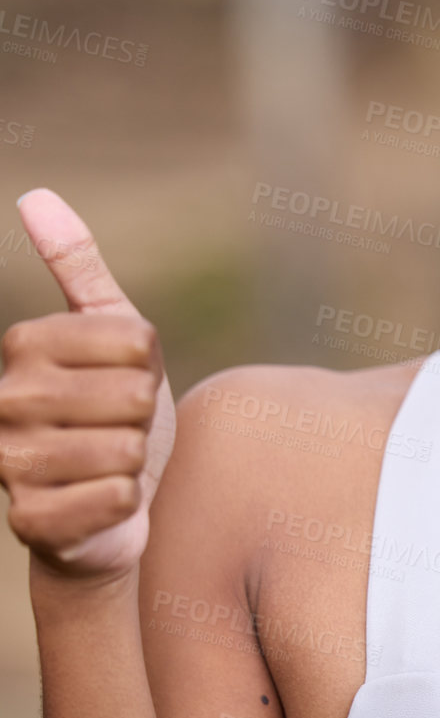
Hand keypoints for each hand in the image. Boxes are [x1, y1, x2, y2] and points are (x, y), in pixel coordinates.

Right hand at [0, 189, 176, 578]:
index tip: (121, 382)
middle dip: (143, 416)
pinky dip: (128, 502)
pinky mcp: (32, 521)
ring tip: (109, 465)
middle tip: (117, 429)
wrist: (105, 509)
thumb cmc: (110, 414)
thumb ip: (78, 267)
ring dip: (135, 462)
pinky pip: (120, 497)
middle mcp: (4, 401)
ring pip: (128, 448)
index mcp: (22, 346)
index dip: (149, 368)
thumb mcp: (107, 333)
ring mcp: (10, 465)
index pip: (136, 341)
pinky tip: (103, 502)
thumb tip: (36, 196)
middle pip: (134, 395)